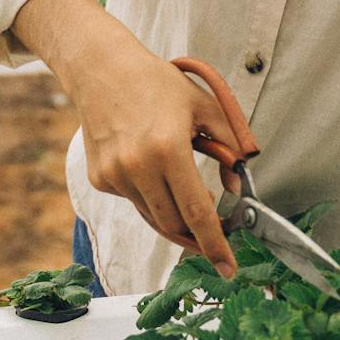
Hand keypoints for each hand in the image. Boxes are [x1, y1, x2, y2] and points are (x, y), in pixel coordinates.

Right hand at [76, 46, 246, 276]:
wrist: (102, 71)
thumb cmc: (156, 84)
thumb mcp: (204, 106)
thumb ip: (229, 145)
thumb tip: (239, 184)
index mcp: (167, 149)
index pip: (197, 212)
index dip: (215, 244)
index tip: (228, 268)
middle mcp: (137, 167)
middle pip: (174, 224)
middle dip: (197, 234)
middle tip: (216, 231)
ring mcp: (114, 175)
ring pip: (153, 216)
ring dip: (174, 216)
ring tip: (186, 194)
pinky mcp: (100, 179)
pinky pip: (134, 201)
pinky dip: (150, 196)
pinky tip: (151, 169)